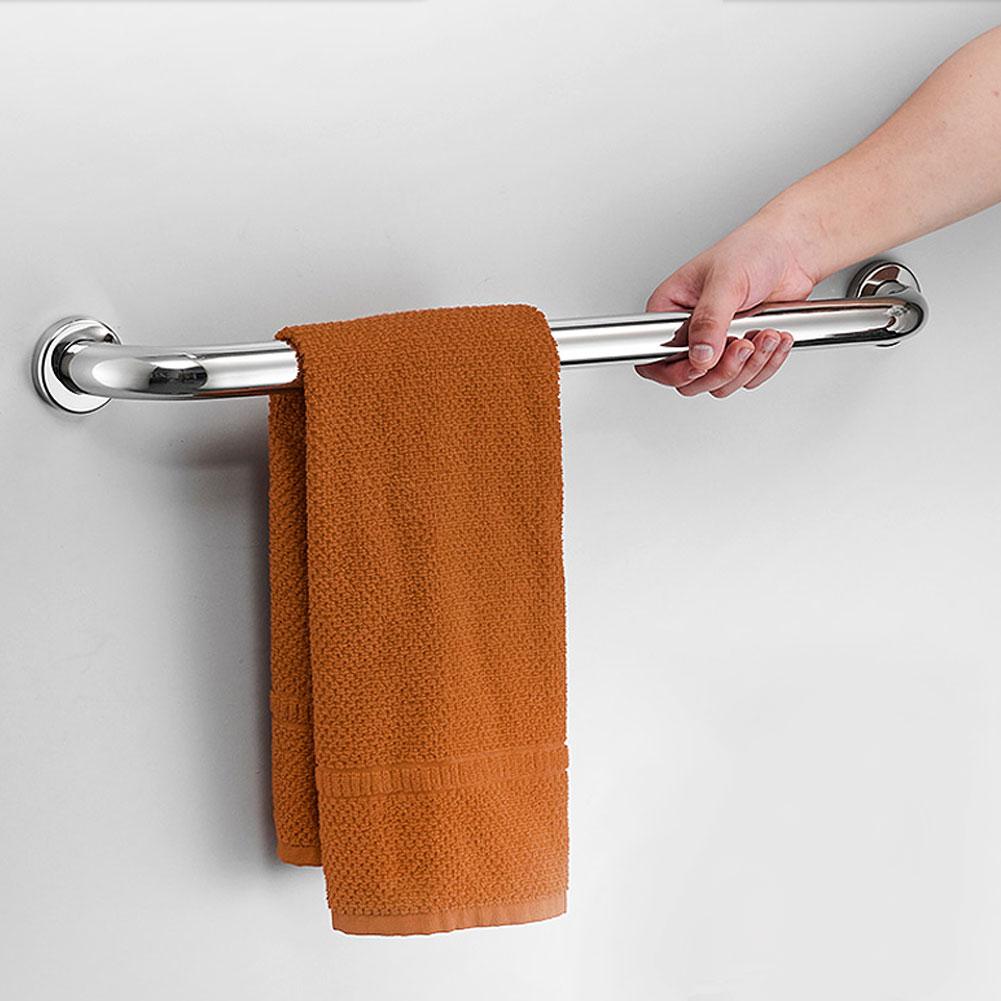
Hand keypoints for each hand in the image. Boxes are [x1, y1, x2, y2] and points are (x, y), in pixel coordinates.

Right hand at [635, 214, 821, 395]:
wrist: (791, 250)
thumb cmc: (753, 250)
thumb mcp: (726, 281)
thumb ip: (709, 320)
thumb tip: (700, 355)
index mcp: (670, 310)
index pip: (654, 358)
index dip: (675, 371)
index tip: (702, 365)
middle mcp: (690, 331)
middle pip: (691, 380)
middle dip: (724, 369)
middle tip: (743, 344)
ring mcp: (716, 344)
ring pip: (722, 383)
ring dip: (750, 366)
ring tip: (767, 334)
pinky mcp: (740, 351)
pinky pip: (748, 378)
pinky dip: (767, 364)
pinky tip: (776, 338)